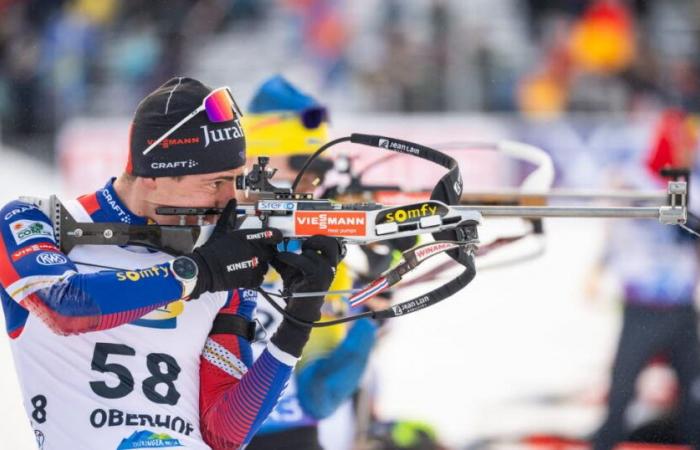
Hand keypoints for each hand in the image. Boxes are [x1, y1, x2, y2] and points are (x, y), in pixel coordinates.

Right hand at [187, 200, 281, 297]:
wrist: (205, 269)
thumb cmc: (212, 250)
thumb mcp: (222, 230)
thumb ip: (230, 216)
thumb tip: (232, 202)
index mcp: (248, 236)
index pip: (274, 235)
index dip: (276, 238)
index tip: (274, 240)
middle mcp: (254, 249)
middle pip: (271, 252)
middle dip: (264, 254)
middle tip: (254, 255)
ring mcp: (253, 264)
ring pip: (266, 266)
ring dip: (259, 266)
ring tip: (247, 265)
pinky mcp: (250, 279)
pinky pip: (260, 279)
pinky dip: (254, 279)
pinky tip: (245, 274)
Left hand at [270, 235, 343, 356]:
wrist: (299, 312)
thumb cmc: (296, 289)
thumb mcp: (292, 269)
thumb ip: (287, 255)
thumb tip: (273, 243)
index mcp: (329, 263)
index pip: (332, 242)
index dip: (319, 236)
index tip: (303, 237)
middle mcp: (332, 267)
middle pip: (331, 242)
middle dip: (314, 239)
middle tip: (300, 243)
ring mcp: (327, 272)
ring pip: (312, 251)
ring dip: (295, 251)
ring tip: (284, 253)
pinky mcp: (318, 277)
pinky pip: (302, 260)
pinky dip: (288, 257)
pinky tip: (280, 258)